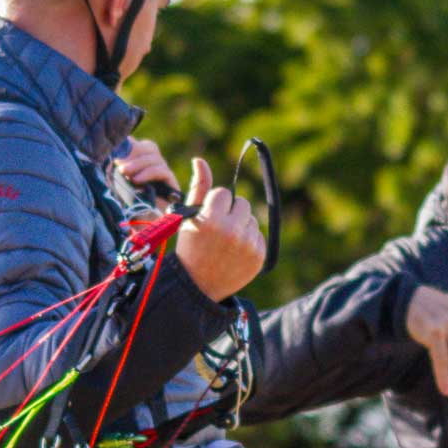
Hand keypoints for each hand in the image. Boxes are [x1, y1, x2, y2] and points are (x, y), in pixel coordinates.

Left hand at [114, 138, 180, 205]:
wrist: (141, 228)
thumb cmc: (126, 207)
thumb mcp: (117, 184)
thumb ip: (117, 167)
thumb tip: (114, 148)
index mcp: (139, 162)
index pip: (138, 144)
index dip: (129, 144)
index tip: (115, 151)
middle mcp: (153, 166)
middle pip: (148, 147)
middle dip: (133, 152)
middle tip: (119, 163)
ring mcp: (163, 174)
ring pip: (155, 157)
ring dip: (138, 163)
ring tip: (125, 173)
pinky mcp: (171, 184)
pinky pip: (162, 171)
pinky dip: (149, 173)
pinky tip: (137, 180)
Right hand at [175, 158, 265, 300]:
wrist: (197, 286)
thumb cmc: (190, 247)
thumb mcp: (188, 218)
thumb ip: (198, 188)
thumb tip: (200, 160)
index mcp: (211, 219)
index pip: (224, 193)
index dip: (215, 204)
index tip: (208, 217)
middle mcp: (232, 231)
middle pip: (242, 202)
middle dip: (231, 211)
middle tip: (219, 229)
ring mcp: (248, 245)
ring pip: (252, 218)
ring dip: (241, 225)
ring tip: (226, 243)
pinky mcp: (259, 257)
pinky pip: (259, 235)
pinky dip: (249, 240)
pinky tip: (234, 252)